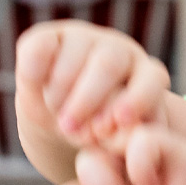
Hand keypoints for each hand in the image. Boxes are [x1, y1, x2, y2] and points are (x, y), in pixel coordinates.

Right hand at [16, 20, 171, 147]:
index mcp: (146, 75)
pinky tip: (34, 87)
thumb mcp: (115, 140)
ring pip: (74, 56)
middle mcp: (119, 51)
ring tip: (55, 113)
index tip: (119, 121)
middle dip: (87, 100)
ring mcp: (84, 39)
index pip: (151, 79)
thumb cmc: (98, 132)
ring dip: (60, 91)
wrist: (59, 118)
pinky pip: (40, 46)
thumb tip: (131, 148)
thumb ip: (126, 141)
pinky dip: (35, 68)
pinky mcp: (47, 36)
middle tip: (70, 129)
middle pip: (108, 64)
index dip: (137, 98)